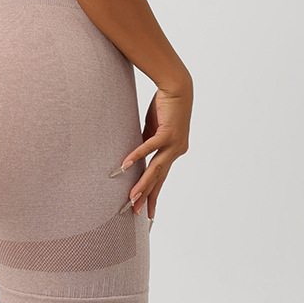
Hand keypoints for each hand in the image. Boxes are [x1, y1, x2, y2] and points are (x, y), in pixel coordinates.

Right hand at [116, 72, 192, 220]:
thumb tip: (137, 154)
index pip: (161, 178)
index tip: (148, 213)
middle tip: (136, 214)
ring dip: (144, 185)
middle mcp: (175, 151)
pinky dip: (137, 156)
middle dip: (147, 197)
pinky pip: (150, 147)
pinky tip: (125, 166)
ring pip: (156, 169)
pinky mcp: (168, 132)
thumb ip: (148, 142)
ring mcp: (173, 144)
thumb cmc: (166, 106)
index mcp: (172, 152)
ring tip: (133, 198)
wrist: (178, 88)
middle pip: (158, 179)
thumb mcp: (154, 128)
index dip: (154, 195)